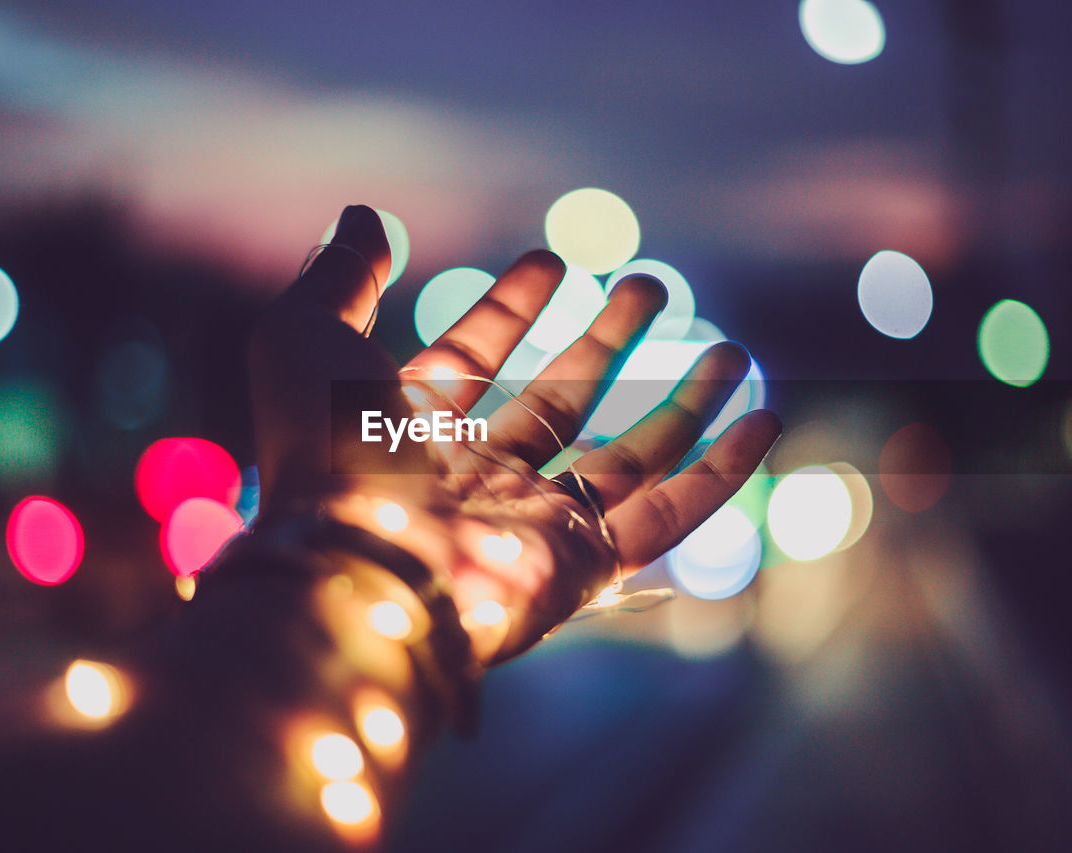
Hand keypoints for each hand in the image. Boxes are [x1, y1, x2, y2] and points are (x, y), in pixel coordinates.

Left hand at [248, 205, 780, 663]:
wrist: (359, 573)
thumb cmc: (326, 455)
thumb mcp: (307, 337)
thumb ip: (340, 276)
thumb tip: (366, 215)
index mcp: (409, 430)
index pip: (471, 361)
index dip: (509, 310)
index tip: (552, 261)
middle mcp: (475, 478)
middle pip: (558, 402)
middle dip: (604, 342)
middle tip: (649, 285)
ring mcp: (531, 523)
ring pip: (627, 458)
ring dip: (682, 405)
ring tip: (734, 350)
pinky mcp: (582, 564)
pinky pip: (666, 517)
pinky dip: (721, 474)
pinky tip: (764, 424)